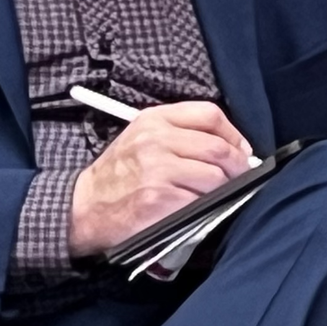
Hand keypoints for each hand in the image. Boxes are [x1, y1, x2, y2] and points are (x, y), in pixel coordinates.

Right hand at [68, 102, 254, 256]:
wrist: (85, 207)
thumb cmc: (121, 175)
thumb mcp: (143, 138)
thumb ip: (181, 134)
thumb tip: (234, 148)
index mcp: (154, 119)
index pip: (209, 114)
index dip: (233, 135)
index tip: (241, 151)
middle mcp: (156, 140)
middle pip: (219, 149)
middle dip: (237, 168)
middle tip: (238, 179)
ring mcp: (157, 169)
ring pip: (215, 177)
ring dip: (222, 191)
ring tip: (212, 197)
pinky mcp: (158, 198)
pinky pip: (200, 202)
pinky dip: (205, 209)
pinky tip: (195, 211)